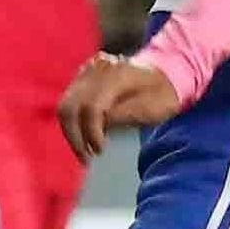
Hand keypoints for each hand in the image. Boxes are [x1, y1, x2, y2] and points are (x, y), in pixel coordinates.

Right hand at [60, 53, 183, 161]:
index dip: (92, 132)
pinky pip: (69, 103)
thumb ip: (123, 116)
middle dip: (75, 136)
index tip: (99, 151)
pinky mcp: (81, 79)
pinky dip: (73, 124)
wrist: (164, 76)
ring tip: (84, 152)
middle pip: (70, 106)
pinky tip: (83, 139)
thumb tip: (98, 128)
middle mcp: (96, 69)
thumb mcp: (151, 109)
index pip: (91, 107)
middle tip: (86, 159)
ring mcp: (86, 72)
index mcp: (117, 74)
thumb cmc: (163, 95)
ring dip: (71, 132)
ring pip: (65, 106)